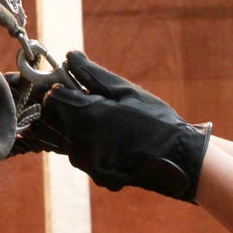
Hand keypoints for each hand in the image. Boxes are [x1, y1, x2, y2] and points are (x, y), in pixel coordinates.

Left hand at [27, 52, 210, 200]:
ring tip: (109, 122)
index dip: (60, 87)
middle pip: (56, 119)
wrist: (180, 160)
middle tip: (95, 103)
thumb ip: (92, 74)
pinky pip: (84, 155)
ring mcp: (87, 162)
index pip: (52, 98)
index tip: (72, 85)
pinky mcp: (96, 176)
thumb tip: (69, 56)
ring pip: (68, 138)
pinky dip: (92, 145)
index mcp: (86, 116)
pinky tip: (115, 141)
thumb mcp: (125, 91)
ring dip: (79, 127)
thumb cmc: (155, 119)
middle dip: (69, 109)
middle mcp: (80, 142)